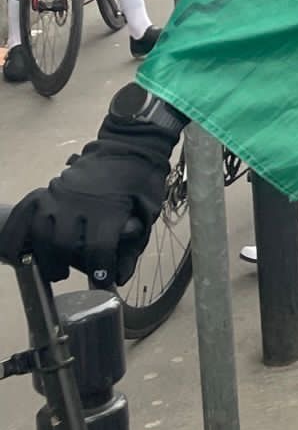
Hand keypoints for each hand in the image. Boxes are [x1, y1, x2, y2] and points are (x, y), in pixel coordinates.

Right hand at [0, 87, 179, 284]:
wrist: (130, 145)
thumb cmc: (141, 181)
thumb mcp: (147, 212)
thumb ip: (132, 244)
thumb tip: (120, 276)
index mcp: (108, 208)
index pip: (98, 250)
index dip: (100, 273)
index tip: (103, 284)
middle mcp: (78, 201)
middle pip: (62, 244)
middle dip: (65, 267)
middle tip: (69, 276)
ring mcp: (58, 194)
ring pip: (40, 231)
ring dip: (44, 255)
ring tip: (53, 268)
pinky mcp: (47, 189)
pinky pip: (24, 213)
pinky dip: (17, 234)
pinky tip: (20, 252)